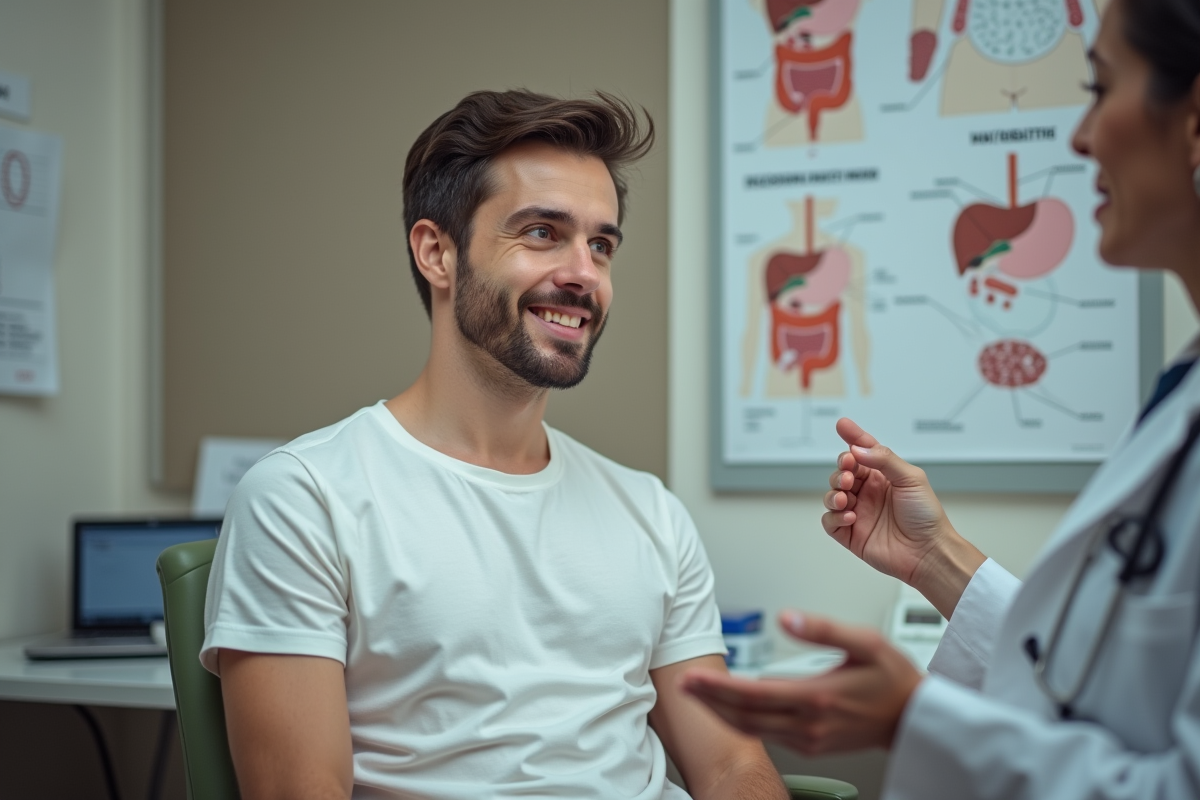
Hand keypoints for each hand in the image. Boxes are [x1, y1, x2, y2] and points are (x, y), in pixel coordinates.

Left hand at [681, 612, 921, 755]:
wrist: (916, 718)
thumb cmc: (893, 678)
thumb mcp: (866, 641)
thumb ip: (824, 628)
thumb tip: (788, 618)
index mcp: (817, 697)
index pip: (754, 694)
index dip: (719, 687)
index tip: (693, 677)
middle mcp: (808, 724)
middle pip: (744, 717)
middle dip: (709, 701)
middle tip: (681, 684)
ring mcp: (808, 739)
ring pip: (752, 730)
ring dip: (719, 713)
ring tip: (697, 694)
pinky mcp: (810, 745)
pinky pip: (766, 735)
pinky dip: (741, 722)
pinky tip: (728, 708)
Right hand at [822, 418, 959, 584]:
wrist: (928, 552)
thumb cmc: (926, 517)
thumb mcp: (912, 478)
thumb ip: (884, 460)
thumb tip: (858, 449)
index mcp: (882, 477)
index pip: (862, 451)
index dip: (852, 437)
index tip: (843, 425)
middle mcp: (868, 493)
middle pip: (841, 472)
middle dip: (840, 470)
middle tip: (848, 474)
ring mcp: (858, 513)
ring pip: (831, 495)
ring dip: (833, 492)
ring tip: (845, 497)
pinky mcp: (851, 534)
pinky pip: (830, 522)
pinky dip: (834, 516)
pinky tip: (850, 516)